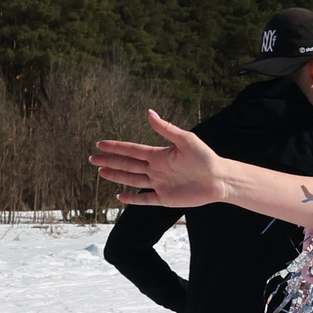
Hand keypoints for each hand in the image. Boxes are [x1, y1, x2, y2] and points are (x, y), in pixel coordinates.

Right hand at [90, 111, 227, 207]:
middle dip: (109, 161)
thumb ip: (166, 129)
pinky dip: (132, 199)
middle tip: (92, 159)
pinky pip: (145, 199)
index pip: (132, 150)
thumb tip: (149, 113)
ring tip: (100, 173)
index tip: (100, 144)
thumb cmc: (206, 157)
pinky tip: (120, 195)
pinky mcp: (165, 198)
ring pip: (132, 180)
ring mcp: (159, 184)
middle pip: (127, 165)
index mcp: (159, 154)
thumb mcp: (186, 140)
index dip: (116, 147)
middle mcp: (156, 168)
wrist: (220, 179)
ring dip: (116, 176)